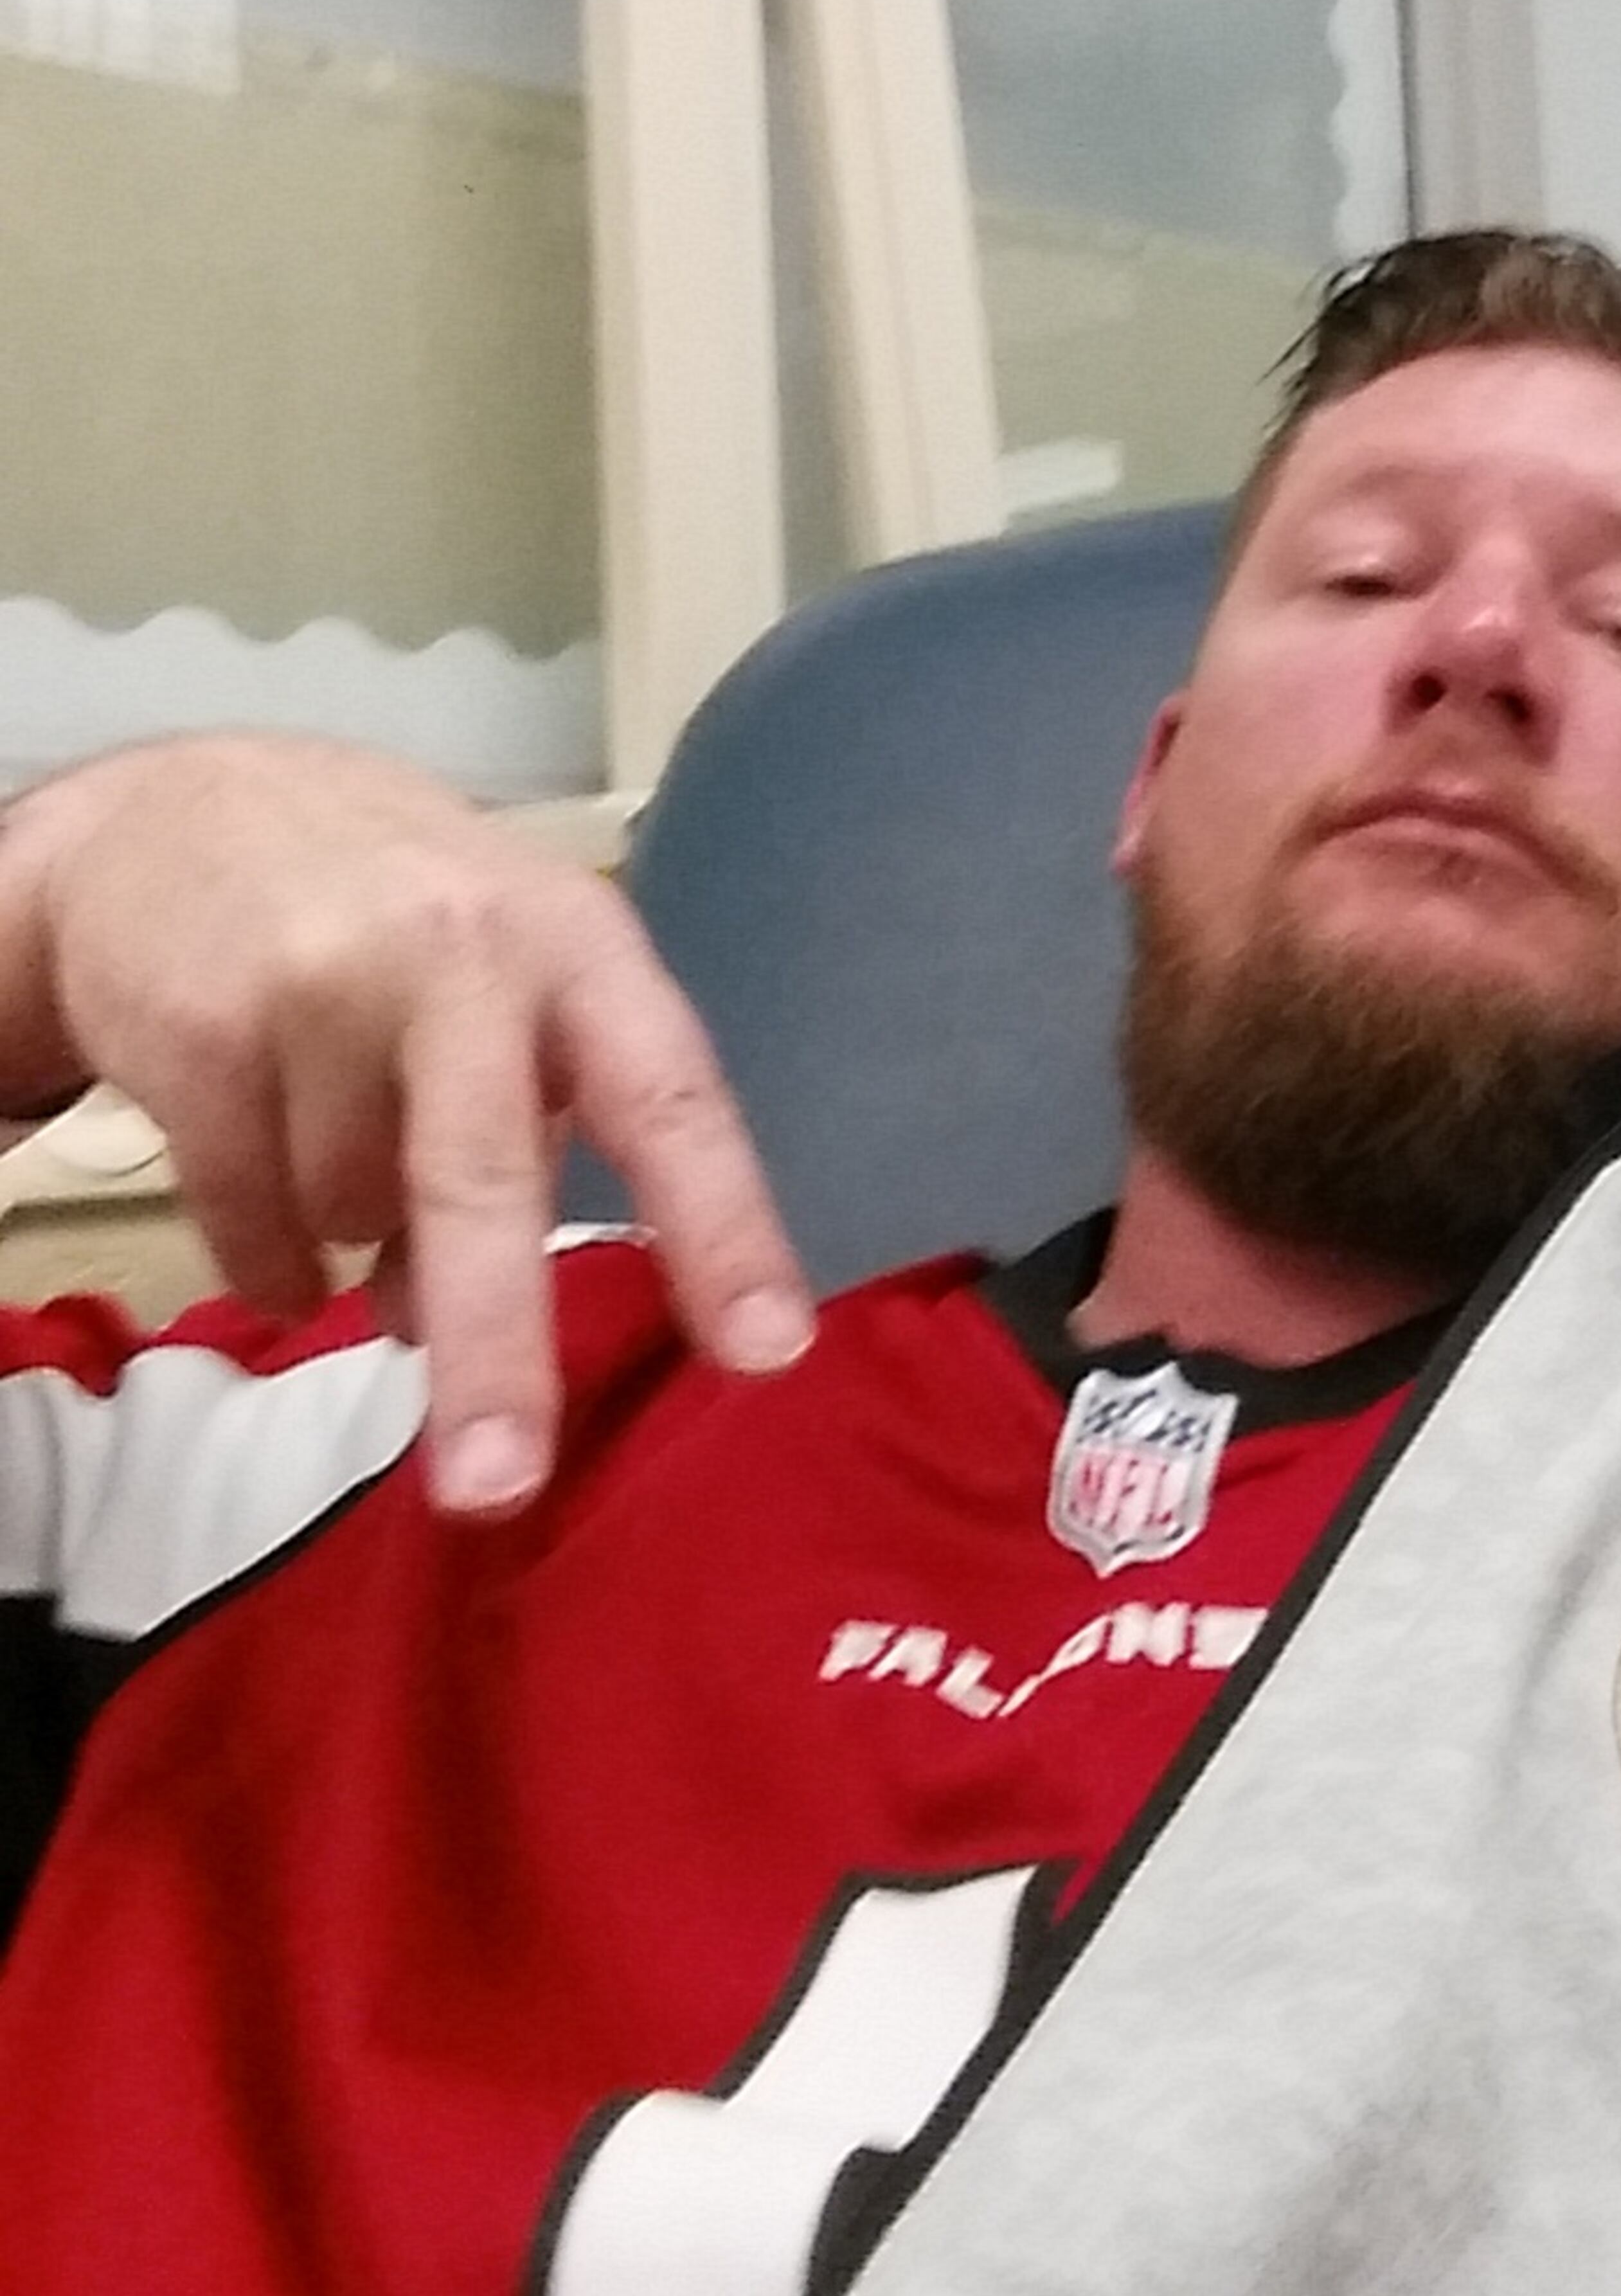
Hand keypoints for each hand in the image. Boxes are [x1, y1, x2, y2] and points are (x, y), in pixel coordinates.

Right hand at [0, 733, 810, 1513]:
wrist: (176, 810)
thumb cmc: (396, 926)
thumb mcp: (504, 997)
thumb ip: (532, 1149)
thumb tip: (460, 1335)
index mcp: (577, 949)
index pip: (672, 1100)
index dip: (724, 1229)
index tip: (769, 1352)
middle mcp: (461, 952)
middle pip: (485, 1174)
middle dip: (495, 1345)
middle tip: (500, 1485)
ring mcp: (321, 979)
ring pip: (351, 1211)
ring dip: (352, 1235)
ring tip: (333, 1147)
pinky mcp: (202, 1024)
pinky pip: (249, 1216)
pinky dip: (266, 1249)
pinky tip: (264, 1189)